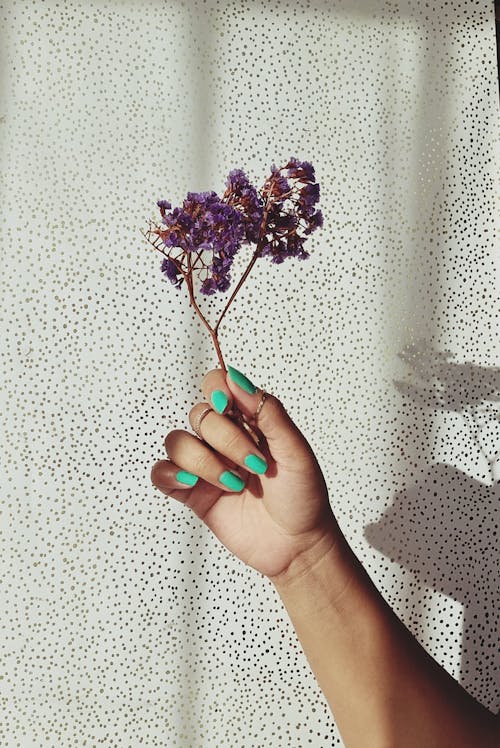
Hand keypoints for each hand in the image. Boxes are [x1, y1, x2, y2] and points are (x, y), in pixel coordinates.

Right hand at [151, 366, 340, 581]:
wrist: (297, 546)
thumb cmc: (303, 497)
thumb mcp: (295, 450)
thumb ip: (269, 412)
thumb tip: (238, 379)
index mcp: (249, 421)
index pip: (217, 386)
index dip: (217, 390)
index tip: (229, 406)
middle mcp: (224, 439)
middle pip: (200, 415)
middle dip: (226, 440)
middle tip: (254, 465)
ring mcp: (206, 465)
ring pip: (178, 442)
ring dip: (204, 462)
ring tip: (233, 484)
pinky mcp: (192, 492)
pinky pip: (162, 473)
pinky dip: (171, 475)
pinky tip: (194, 485)